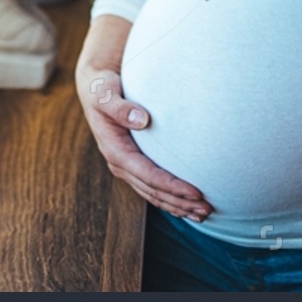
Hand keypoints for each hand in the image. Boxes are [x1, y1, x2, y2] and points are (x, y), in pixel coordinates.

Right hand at [75, 61, 213, 221]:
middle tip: (206, 209)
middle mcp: (120, 164)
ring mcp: (126, 166)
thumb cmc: (103, 88)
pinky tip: (187, 204)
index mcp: (115, 150)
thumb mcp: (106, 94)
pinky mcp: (133, 164)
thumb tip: (142, 120)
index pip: (148, 176)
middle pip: (153, 191)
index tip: (196, 192)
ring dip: (178, 206)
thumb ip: (121, 108)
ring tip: (203, 214)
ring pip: (154, 194)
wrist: (94, 87)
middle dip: (180, 203)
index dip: (172, 187)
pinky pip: (152, 187)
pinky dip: (171, 198)